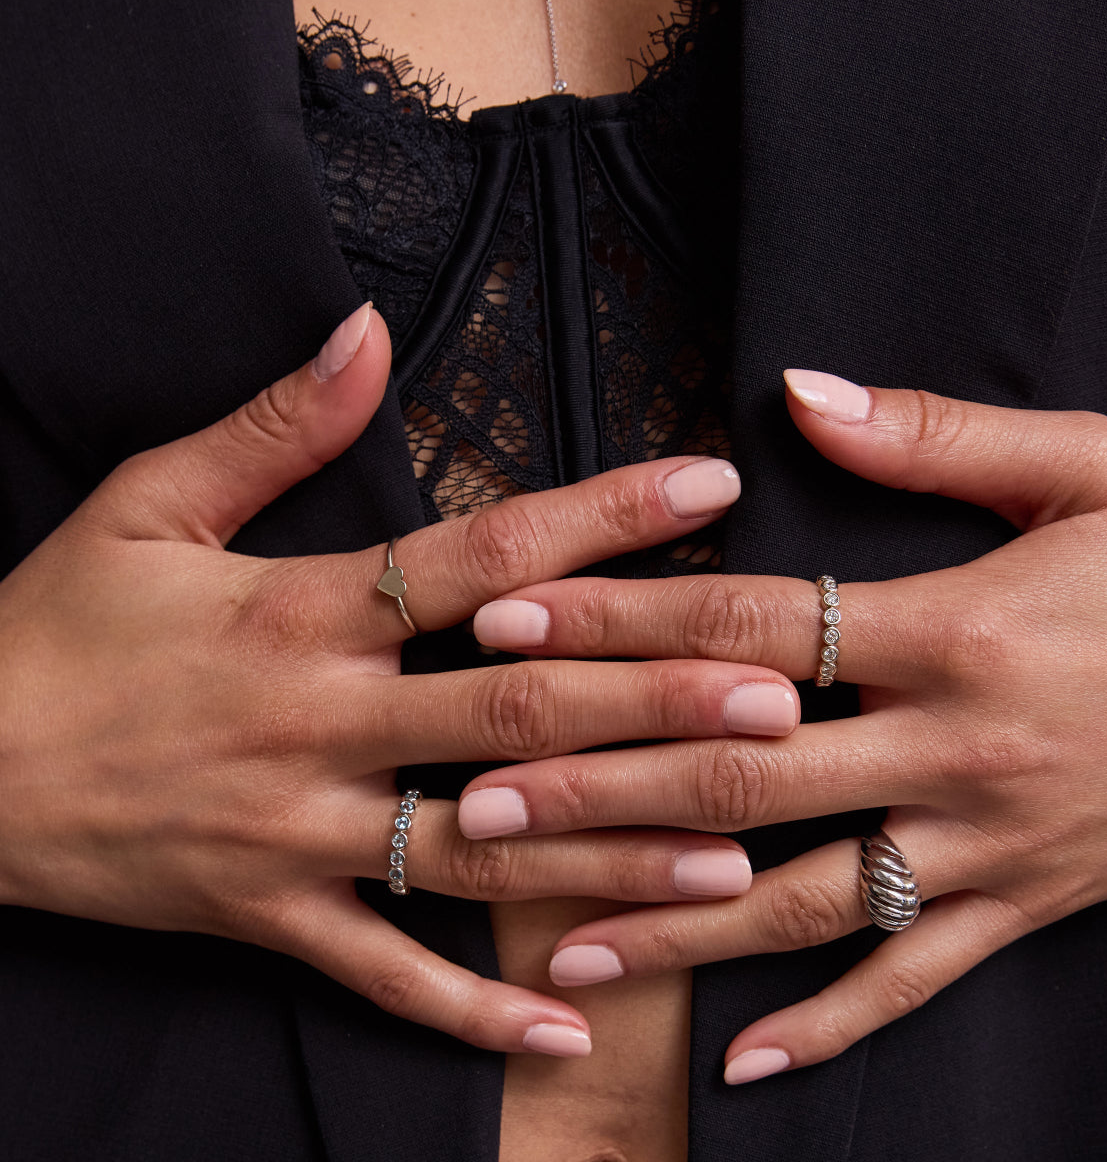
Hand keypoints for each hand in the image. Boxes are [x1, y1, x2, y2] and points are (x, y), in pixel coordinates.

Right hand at [0, 303, 800, 1057]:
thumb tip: (366, 333)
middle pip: (513, 713)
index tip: (706, 491)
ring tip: (733, 856)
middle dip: (651, 704)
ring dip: (609, 856)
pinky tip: (572, 1032)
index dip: (600, 520)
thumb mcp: (145, 507)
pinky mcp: (269, 918)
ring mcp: (296, 835)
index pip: (481, 557)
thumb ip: (272, 426)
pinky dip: (475, 1010)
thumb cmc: (52, 631)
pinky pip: (385, 973)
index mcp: (298, 612)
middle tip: (776, 694)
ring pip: (480, 851)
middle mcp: (316, 725)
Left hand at [458, 368, 1106, 1078]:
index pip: (745, 624)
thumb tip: (800, 393)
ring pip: (802, 895)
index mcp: (953, 626)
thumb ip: (936, 434)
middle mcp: (952, 745)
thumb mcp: (1091, 469)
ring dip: (673, 923)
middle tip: (476, 805)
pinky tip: (737, 1060)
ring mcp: (987, 842)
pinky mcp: (1029, 906)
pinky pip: (914, 978)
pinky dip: (827, 1025)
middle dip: (598, 787)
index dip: (618, 621)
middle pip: (740, 769)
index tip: (513, 623)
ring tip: (559, 949)